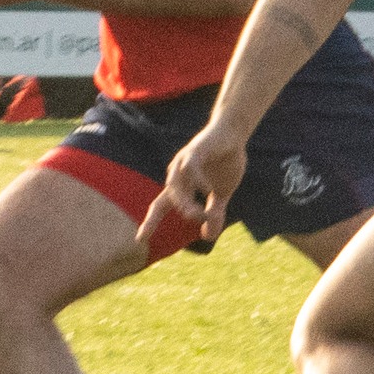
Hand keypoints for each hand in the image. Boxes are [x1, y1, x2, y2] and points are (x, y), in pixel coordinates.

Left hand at [137, 124, 247, 248]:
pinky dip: (197, 182)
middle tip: (199, 219)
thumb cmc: (225, 161)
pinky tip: (208, 191)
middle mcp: (177, 174)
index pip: (160, 207)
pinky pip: (190, 168)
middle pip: (169, 198)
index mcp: (180, 186)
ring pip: (175, 185)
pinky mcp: (195, 150)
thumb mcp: (222, 193)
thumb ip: (215, 213)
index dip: (150, 223)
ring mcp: (184, 161)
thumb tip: (208, 236)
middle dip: (183, 211)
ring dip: (185, 201)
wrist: (234, 133)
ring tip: (196, 213)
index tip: (140, 240)